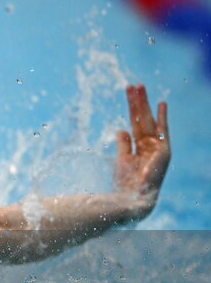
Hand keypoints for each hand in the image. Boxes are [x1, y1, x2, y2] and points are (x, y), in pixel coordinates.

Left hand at [114, 84, 169, 215]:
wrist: (131, 198)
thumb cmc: (124, 184)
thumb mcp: (122, 160)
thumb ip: (123, 144)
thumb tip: (121, 129)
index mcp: (138, 150)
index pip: (135, 126)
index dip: (133, 111)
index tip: (131, 96)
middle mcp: (148, 147)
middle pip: (141, 119)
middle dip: (137, 102)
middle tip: (133, 84)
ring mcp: (156, 148)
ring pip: (147, 120)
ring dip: (143, 103)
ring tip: (139, 86)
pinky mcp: (163, 150)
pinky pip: (162, 130)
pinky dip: (162, 117)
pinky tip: (161, 103)